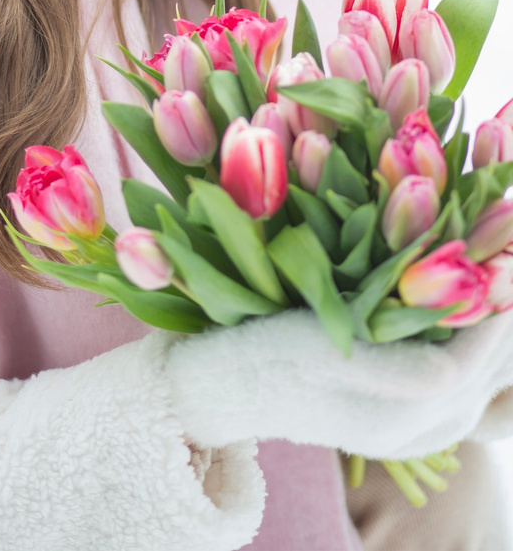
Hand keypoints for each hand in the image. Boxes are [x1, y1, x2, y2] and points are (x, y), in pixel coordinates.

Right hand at [167, 308, 512, 457]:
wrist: (223, 386)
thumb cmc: (261, 350)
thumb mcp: (313, 345)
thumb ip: (388, 362)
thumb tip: (455, 366)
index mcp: (388, 418)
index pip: (465, 365)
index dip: (485, 316)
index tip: (492, 266)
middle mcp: (406, 437)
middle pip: (480, 382)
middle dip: (491, 329)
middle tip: (497, 275)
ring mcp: (406, 441)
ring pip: (477, 396)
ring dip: (488, 351)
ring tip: (488, 303)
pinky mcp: (399, 436)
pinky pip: (460, 407)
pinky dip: (475, 373)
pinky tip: (468, 343)